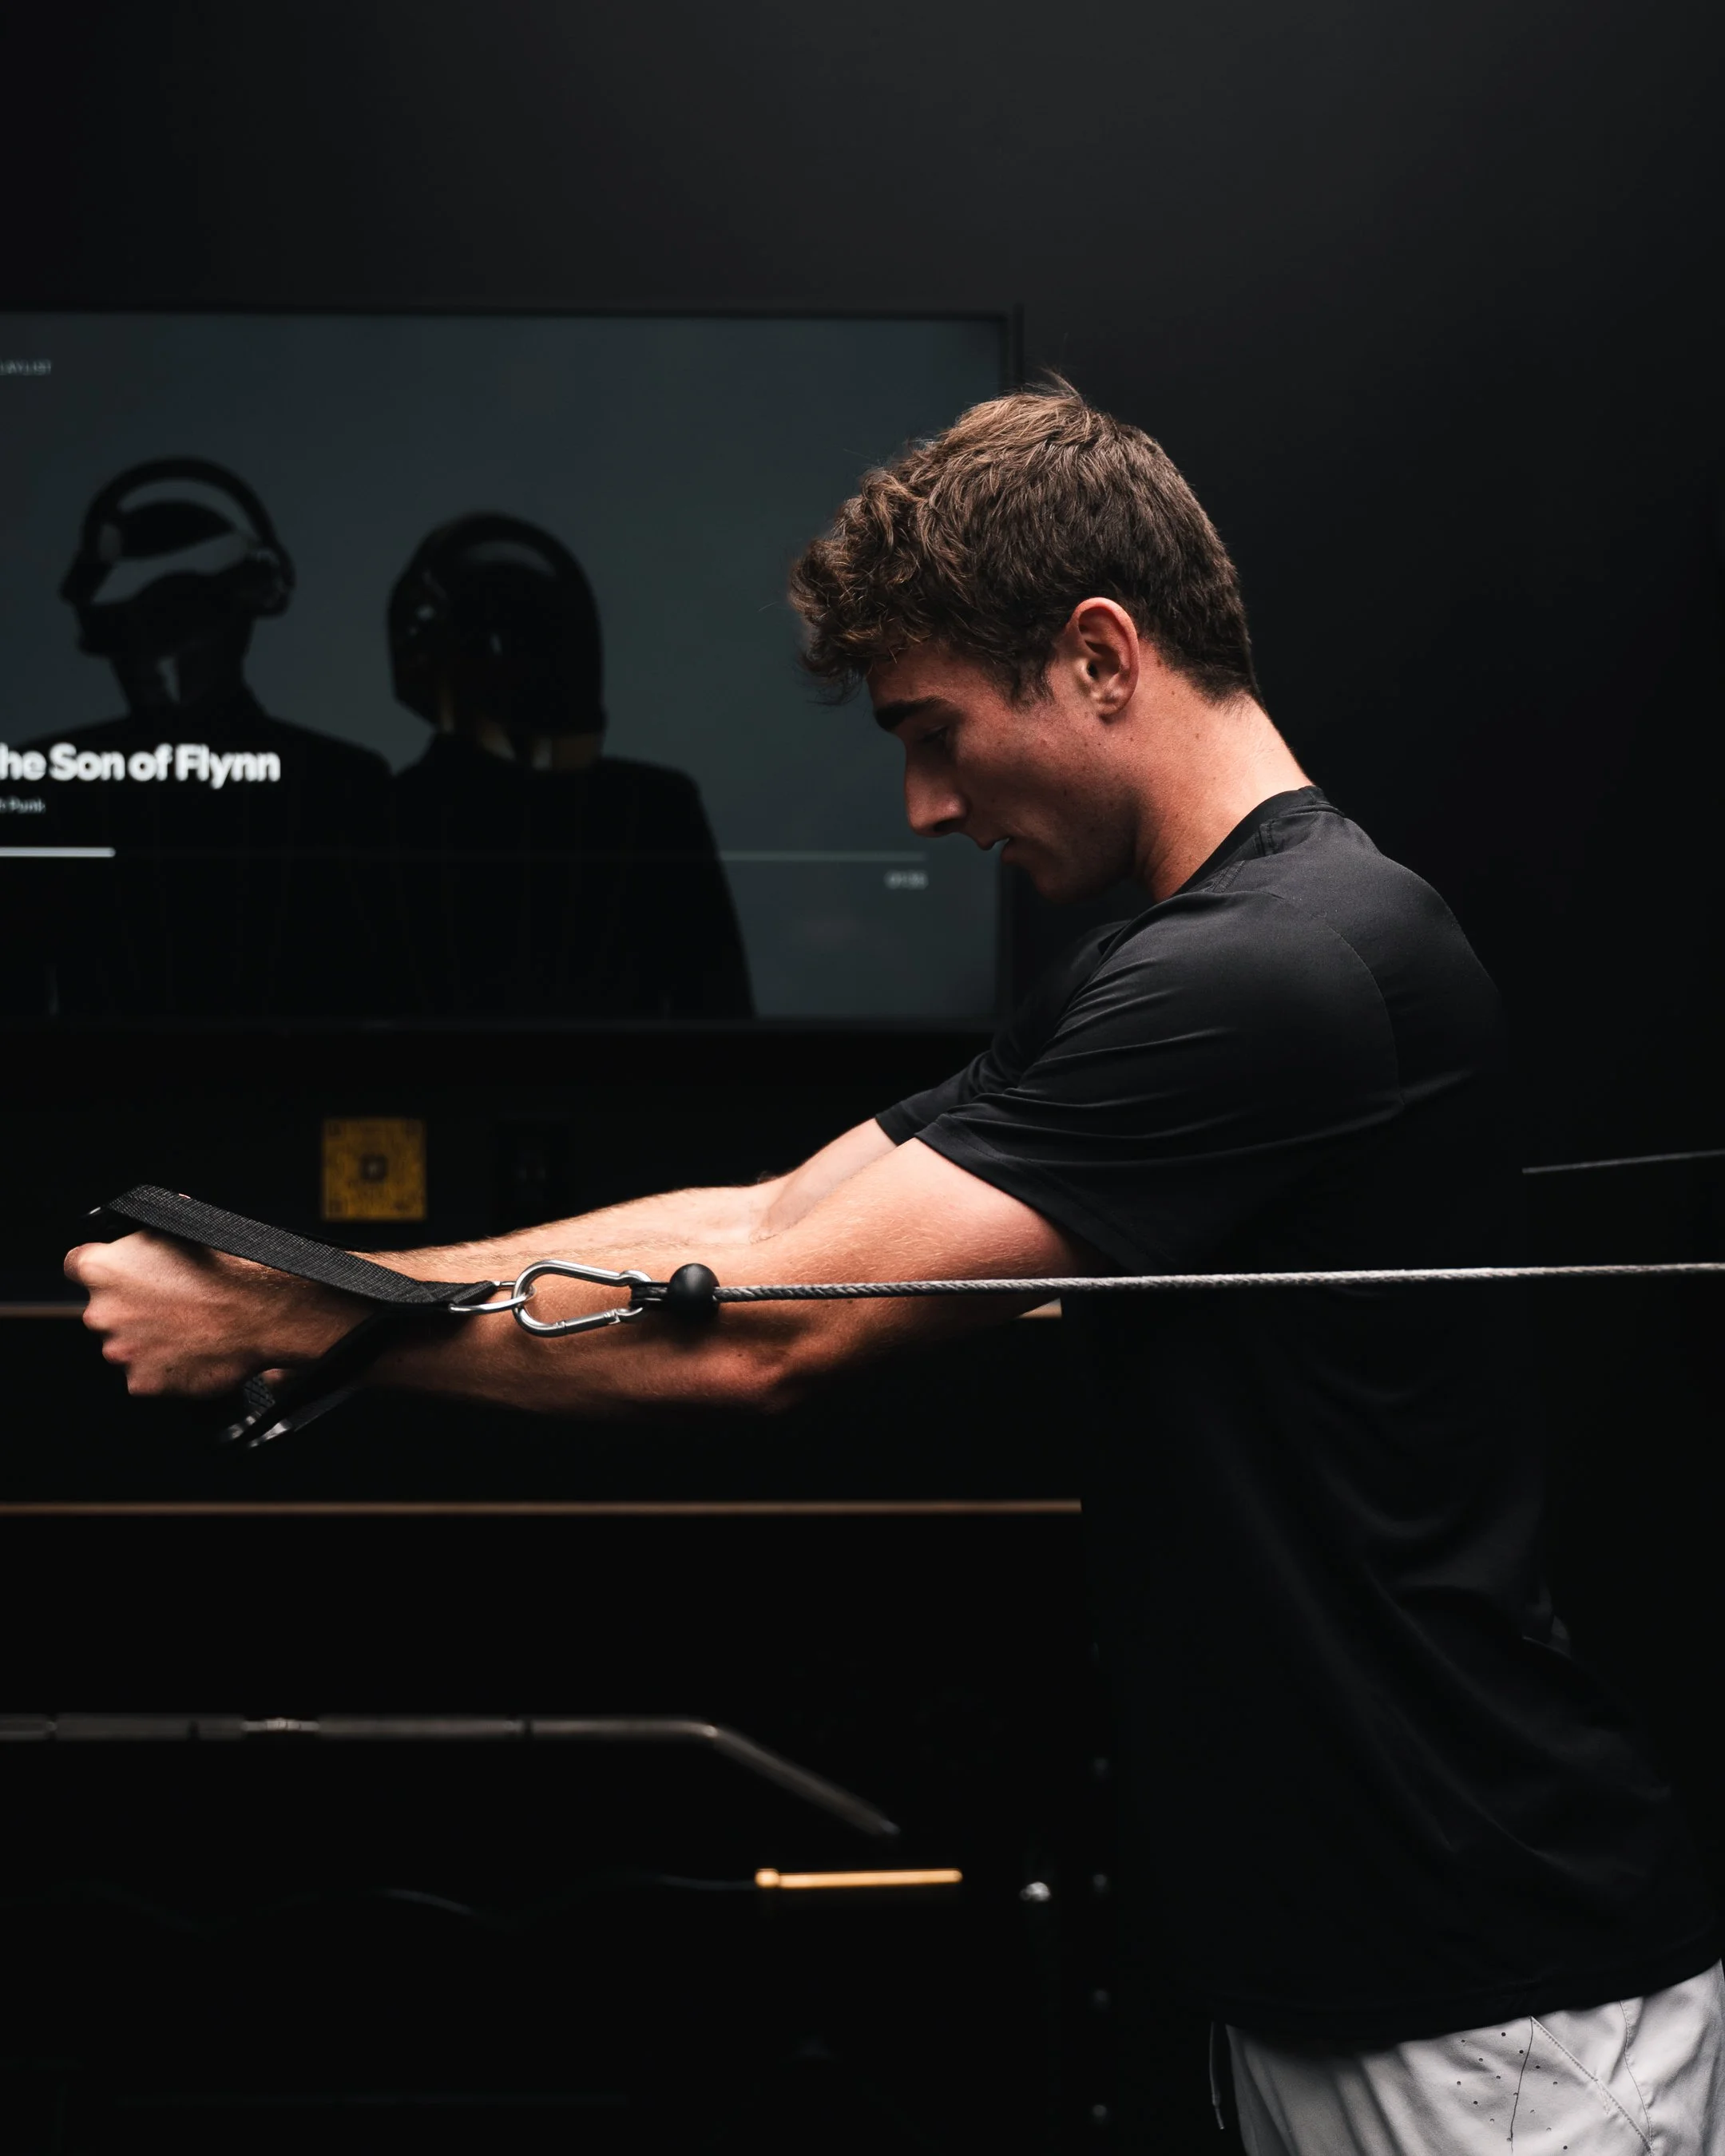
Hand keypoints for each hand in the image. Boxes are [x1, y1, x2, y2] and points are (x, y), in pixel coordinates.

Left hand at [64, 1230, 354, 1396]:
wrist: (262, 1311)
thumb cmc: (227, 1267)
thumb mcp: (179, 1230)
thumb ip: (143, 1239)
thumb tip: (143, 1234)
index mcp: (103, 1269)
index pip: (77, 1265)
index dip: (103, 1269)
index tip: (119, 1274)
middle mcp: (102, 1312)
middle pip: (104, 1311)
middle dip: (130, 1309)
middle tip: (169, 1305)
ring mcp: (120, 1351)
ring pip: (125, 1345)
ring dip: (148, 1340)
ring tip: (189, 1329)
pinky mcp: (142, 1382)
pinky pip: (148, 1375)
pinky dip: (166, 1367)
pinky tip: (193, 1350)